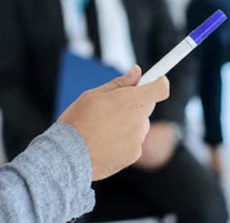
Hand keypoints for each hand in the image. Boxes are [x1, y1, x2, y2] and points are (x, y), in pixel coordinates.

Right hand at [58, 66, 169, 180]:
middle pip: (146, 107)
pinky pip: (133, 142)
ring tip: (102, 128)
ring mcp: (138, 140)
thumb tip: (136, 72)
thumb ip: (119, 84)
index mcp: (130, 101)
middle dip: (134, 104)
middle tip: (112, 107)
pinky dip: (122, 140)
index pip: (160, 89)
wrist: (69, 156)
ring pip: (138, 126)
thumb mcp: (93, 95)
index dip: (159, 82)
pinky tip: (103, 142)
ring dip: (127, 123)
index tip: (154, 80)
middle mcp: (139, 121)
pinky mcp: (134, 156)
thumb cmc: (77, 122)